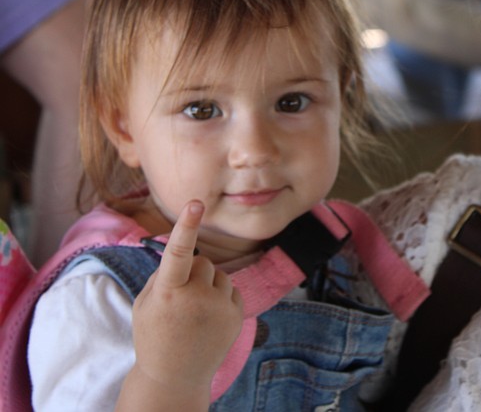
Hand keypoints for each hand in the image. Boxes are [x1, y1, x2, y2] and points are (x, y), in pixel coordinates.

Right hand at [129, 201, 242, 391]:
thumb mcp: (146, 303)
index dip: (186, 225)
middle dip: (192, 273)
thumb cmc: (154, 333)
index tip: (196, 203)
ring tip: (194, 313)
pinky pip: (230, 289)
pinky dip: (220, 298)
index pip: (178, 251)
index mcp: (168, 292)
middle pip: (202, 262)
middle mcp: (196, 298)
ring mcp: (219, 307)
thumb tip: (186, 249)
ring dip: (208, 285)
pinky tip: (208, 319)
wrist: (174, 376)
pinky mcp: (236, 315)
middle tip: (180, 300)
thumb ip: (163, 274)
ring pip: (218, 274)